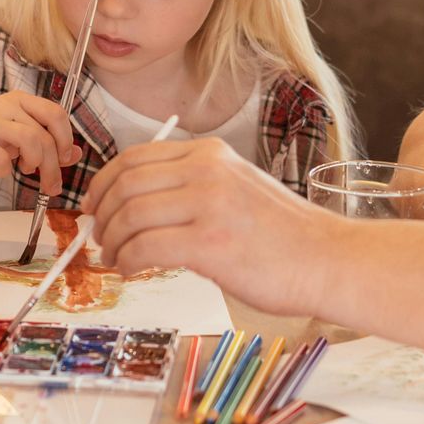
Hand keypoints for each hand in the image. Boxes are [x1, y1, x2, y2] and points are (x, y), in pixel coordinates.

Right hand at [0, 92, 81, 195]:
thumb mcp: (18, 135)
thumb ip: (47, 142)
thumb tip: (77, 154)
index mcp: (21, 100)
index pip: (56, 113)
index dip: (66, 139)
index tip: (64, 159)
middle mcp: (7, 105)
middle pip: (45, 134)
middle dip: (53, 165)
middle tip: (50, 184)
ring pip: (30, 140)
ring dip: (35, 163)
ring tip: (26, 170)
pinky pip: (1, 158)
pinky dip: (6, 170)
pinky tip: (0, 170)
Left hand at [83, 137, 339, 317]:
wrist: (328, 259)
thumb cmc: (285, 235)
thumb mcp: (237, 188)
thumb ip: (192, 186)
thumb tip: (135, 205)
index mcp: (210, 154)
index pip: (135, 157)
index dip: (104, 182)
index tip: (94, 204)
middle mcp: (207, 170)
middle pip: (126, 184)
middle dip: (103, 214)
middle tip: (98, 237)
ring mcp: (208, 204)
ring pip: (131, 215)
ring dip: (113, 241)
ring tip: (115, 258)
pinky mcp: (210, 243)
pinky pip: (145, 247)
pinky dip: (128, 260)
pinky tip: (132, 270)